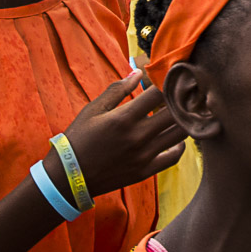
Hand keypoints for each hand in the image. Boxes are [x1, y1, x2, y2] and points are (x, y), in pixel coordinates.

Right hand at [59, 73, 186, 195]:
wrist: (66, 178)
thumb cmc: (78, 139)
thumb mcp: (93, 110)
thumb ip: (117, 90)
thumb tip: (138, 73)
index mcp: (124, 118)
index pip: (159, 92)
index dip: (167, 81)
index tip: (170, 76)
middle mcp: (138, 136)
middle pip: (176, 112)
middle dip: (180, 99)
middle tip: (179, 93)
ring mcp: (144, 155)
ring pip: (181, 133)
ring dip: (184, 119)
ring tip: (179, 112)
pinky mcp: (146, 171)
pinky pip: (174, 156)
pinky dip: (180, 144)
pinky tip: (174, 137)